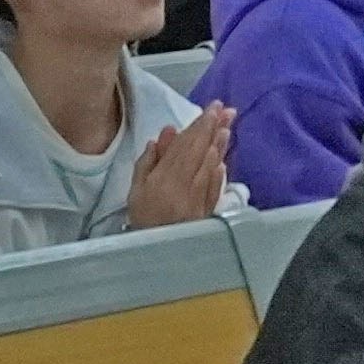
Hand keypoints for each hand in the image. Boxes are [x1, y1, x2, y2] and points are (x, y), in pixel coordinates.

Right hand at [123, 102, 239, 229]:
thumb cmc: (142, 220)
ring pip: (211, 166)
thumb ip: (148, 162)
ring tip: (228, 127)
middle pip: (202, 152)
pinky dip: (218, 171)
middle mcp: (186, 186)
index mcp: (165, 179)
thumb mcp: (135, 190)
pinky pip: (214, 187)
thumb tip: (164, 135)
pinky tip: (222, 160)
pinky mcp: (207, 210)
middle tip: (227, 110)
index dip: (200, 125)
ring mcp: (199, 199)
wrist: (156, 255)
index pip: (186, 145)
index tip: (211, 108)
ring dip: (220, 145)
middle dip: (215, 129)